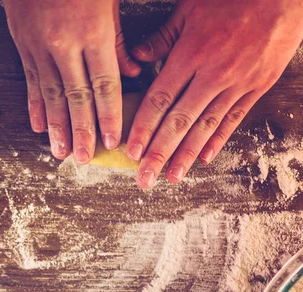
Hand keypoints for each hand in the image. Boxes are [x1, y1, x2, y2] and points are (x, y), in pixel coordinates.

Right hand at [3, 0, 141, 163]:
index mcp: (92, 32)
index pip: (104, 84)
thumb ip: (119, 41)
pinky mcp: (24, 46)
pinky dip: (35, 105)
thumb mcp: (108, 3)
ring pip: (50, 95)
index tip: (113, 140)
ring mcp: (40, 47)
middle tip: (85, 158)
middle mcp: (64, 44)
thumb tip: (134, 73)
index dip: (109, 115)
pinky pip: (31, 81)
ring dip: (56, 127)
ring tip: (61, 152)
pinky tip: (37, 126)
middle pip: (76, 97)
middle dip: (82, 130)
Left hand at [126, 0, 302, 187]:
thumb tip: (136, 58)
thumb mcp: (188, 11)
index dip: (143, 128)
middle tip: (144, 178)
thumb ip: (161, 38)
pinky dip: (218, 139)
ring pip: (206, 126)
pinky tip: (204, 158)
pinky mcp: (257, 87)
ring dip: (186, 155)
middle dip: (159, 153)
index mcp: (190, 55)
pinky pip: (234, 118)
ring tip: (172, 177)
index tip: (131, 151)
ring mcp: (237, 83)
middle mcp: (212, 75)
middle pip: (179, 122)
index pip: (159, 101)